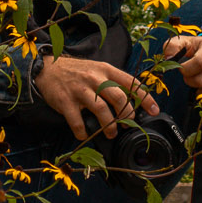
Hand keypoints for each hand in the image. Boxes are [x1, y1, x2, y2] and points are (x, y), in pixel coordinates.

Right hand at [35, 55, 159, 142]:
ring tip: (110, 133)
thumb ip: (112, 82)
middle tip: (127, 124)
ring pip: (101, 110)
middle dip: (127, 115)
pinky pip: (78, 121)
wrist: (47, 68)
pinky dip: (83, 132)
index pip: (131, 83)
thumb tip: (131, 101)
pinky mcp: (65, 101)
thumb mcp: (97, 69)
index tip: (154, 110)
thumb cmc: (76, 72)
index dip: (145, 97)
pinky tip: (85, 135)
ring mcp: (80, 90)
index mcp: (106, 70)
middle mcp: (94, 78)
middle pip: (118, 98)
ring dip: (109, 126)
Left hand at [163, 35, 201, 96]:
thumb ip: (172, 47)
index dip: (186, 70)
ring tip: (197, 80)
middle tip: (188, 76)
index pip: (199, 63)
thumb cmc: (195, 49)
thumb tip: (168, 58)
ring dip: (198, 90)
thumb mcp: (183, 42)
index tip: (182, 68)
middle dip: (190, 81)